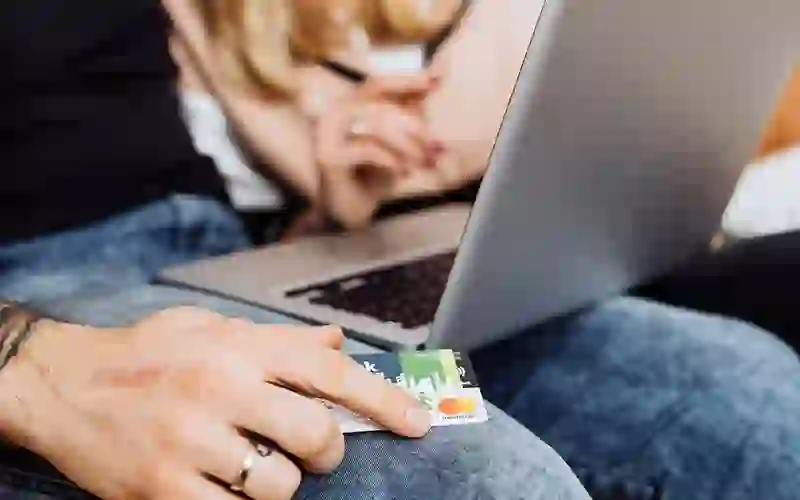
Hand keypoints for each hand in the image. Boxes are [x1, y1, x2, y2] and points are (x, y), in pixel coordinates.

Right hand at [0, 308, 430, 499]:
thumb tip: (336, 343)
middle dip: (327, 451)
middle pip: (315, 434)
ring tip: (251, 464)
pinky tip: (222, 484)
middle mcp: (221, 388)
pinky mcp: (164, 487)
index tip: (418, 422)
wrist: (63, 384)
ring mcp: (192, 440)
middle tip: (313, 450)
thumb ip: (279, 338)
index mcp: (239, 346)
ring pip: (279, 483)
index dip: (382, 399)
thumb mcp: (212, 328)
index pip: (330, 370)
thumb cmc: (145, 353)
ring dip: (279, 482)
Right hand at [312, 72, 445, 227]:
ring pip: (375, 125)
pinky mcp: (328, 157)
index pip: (378, 84)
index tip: (436, 81)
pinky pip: (368, 149)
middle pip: (380, 105)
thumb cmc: (375, 173)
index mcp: (349, 104)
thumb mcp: (399, 139)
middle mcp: (333, 114)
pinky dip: (391, 160)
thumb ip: (414, 108)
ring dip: (406, 145)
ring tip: (420, 162)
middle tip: (434, 145)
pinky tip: (401, 172)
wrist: (351, 212)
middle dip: (413, 125)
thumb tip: (439, 73)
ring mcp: (327, 135)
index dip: (406, 81)